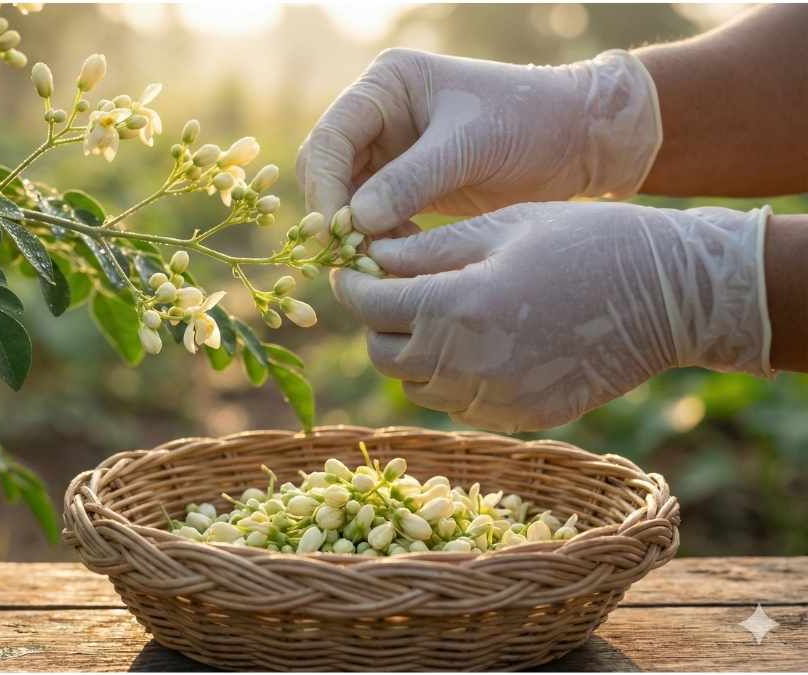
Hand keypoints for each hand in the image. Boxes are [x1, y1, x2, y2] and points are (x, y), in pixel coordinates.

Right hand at [296, 48, 661, 234]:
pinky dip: (377, 240)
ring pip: (345, 198)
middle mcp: (379, 115)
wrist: (579, 142)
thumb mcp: (471, 146)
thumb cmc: (530, 122)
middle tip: (350, 255)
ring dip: (354, 233)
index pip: (331, 138)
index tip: (336, 230)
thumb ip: (412, 180)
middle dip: (333, 213)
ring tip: (378, 262)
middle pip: (326, 169)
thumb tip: (356, 221)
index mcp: (387, 85)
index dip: (326, 185)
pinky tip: (399, 260)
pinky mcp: (405, 185)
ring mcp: (390, 151)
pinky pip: (372, 218)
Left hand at [332, 202, 771, 431]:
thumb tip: (368, 258)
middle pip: (383, 355)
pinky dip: (447, 376)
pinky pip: (456, 404)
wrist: (669, 298)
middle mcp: (467, 366)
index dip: (352, 285)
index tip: (350, 269)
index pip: (371, 307)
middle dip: (377, 321)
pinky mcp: (518, 418)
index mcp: (457, 308)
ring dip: (410, 351)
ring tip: (435, 312)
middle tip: (391, 289)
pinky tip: (473, 342)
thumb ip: (425, 249)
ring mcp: (494, 400)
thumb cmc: (585, 242)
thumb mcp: (499, 227)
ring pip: (415, 385)